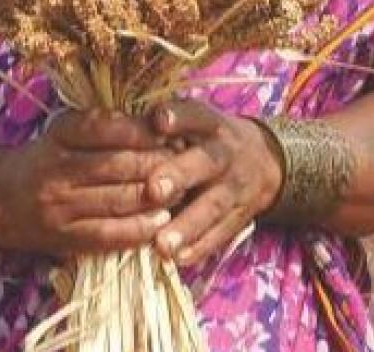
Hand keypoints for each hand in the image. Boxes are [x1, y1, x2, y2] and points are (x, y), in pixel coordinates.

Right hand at [0, 110, 175, 258]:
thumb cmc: (45, 160)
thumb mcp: (65, 132)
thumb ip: (105, 126)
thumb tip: (160, 127)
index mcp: (59, 135)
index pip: (110, 128)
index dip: (148, 132)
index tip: (174, 134)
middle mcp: (57, 168)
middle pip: (121, 165)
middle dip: (160, 165)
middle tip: (188, 165)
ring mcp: (60, 205)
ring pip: (120, 199)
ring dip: (157, 198)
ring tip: (181, 193)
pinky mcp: (64, 237)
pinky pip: (111, 234)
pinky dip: (141, 228)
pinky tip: (160, 222)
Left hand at [144, 100, 283, 266]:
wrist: (262, 161)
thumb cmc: (204, 139)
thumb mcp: (191, 121)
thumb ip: (159, 125)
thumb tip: (112, 124)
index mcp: (208, 125)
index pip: (194, 115)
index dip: (178, 118)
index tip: (158, 121)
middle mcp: (224, 154)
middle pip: (203, 163)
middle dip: (178, 176)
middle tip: (153, 190)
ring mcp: (234, 187)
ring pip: (212, 206)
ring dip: (187, 226)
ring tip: (162, 244)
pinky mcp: (240, 216)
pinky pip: (220, 234)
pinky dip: (200, 247)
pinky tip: (178, 259)